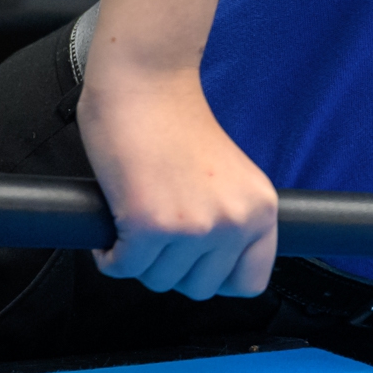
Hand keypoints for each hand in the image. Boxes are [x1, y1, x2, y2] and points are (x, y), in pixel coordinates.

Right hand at [76, 63, 278, 299]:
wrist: (147, 84)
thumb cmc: (177, 123)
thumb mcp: (229, 177)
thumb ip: (231, 218)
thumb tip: (212, 265)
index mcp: (262, 210)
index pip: (251, 281)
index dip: (215, 277)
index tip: (194, 264)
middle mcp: (235, 222)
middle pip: (198, 288)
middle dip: (171, 269)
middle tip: (156, 239)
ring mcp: (195, 226)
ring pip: (158, 281)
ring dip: (138, 260)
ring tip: (135, 225)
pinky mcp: (150, 225)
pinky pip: (123, 268)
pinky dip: (110, 256)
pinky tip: (114, 229)